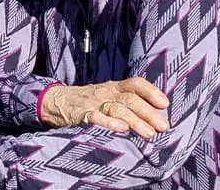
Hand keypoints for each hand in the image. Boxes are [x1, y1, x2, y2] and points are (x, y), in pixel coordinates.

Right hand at [40, 78, 169, 138]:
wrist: (55, 101)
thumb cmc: (88, 102)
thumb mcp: (107, 95)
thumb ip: (128, 102)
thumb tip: (158, 117)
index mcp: (114, 88)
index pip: (135, 84)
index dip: (151, 92)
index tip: (165, 104)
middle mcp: (106, 94)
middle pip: (129, 100)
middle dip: (148, 113)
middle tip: (163, 127)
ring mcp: (93, 104)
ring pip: (116, 109)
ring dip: (134, 121)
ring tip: (148, 134)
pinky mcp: (80, 115)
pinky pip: (95, 117)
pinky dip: (108, 123)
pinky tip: (120, 129)